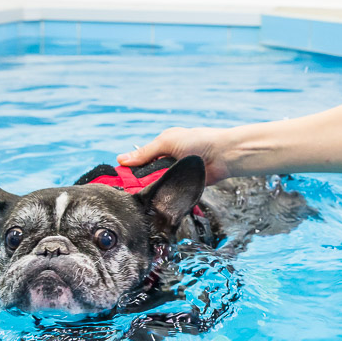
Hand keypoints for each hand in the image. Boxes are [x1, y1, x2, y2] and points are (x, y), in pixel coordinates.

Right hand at [117, 127, 233, 185]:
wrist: (223, 156)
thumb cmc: (197, 142)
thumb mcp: (167, 142)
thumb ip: (145, 153)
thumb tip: (121, 159)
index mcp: (163, 146)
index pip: (140, 159)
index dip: (130, 169)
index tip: (118, 179)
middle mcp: (167, 160)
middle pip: (146, 174)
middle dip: (139, 182)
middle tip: (127, 191)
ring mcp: (175, 174)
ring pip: (157, 185)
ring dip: (152, 188)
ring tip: (140, 196)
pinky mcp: (183, 186)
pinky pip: (169, 192)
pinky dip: (164, 194)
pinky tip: (155, 199)